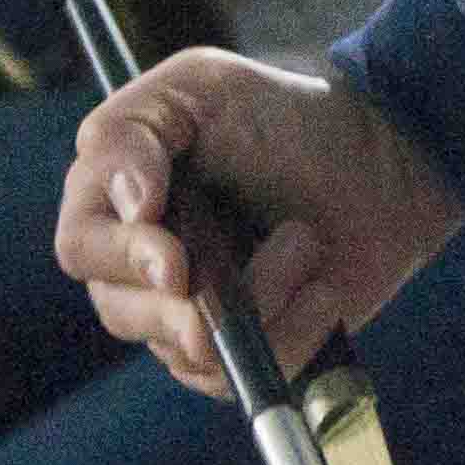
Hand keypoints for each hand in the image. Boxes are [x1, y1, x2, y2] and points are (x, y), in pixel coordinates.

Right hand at [55, 49, 464, 393]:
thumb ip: (133, 130)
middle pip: (122, 312)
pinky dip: (292, 333)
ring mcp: (192, 316)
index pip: (82, 247)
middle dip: (193, 295)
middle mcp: (143, 268)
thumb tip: (128, 208)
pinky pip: (244, 378)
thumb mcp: (201, 87)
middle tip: (262, 248)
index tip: (174, 257)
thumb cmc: (285, 116)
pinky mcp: (247, 355)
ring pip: (188, 350)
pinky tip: (325, 291)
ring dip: (262, 298)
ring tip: (308, 241)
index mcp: (119, 203)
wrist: (383, 160)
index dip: (121, 258)